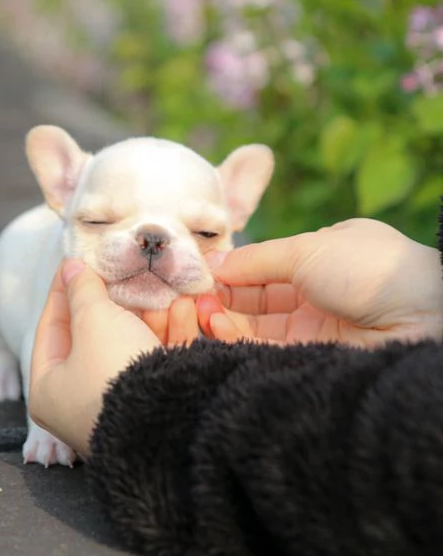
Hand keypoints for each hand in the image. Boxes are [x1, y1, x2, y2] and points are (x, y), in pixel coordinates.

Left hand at [28, 259, 160, 455]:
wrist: (169, 417)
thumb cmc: (113, 368)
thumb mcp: (93, 320)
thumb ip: (82, 290)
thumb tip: (72, 268)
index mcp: (49, 388)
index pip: (50, 328)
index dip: (63, 291)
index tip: (74, 263)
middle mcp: (80, 401)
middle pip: (95, 336)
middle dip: (115, 303)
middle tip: (123, 274)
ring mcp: (119, 404)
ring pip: (131, 346)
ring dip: (149, 315)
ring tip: (161, 292)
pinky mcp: (154, 403)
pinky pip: (156, 362)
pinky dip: (169, 334)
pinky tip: (183, 310)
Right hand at [197, 218, 442, 346]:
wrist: (419, 316)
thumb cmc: (367, 267)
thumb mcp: (307, 248)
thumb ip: (256, 259)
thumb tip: (214, 264)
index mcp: (318, 260)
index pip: (262, 267)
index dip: (230, 269)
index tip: (198, 272)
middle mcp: (312, 296)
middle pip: (253, 298)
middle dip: (220, 295)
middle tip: (189, 295)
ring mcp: (309, 330)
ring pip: (253, 326)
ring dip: (221, 318)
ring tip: (199, 310)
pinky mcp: (305, 360)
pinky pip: (261, 348)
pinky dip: (234, 338)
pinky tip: (216, 325)